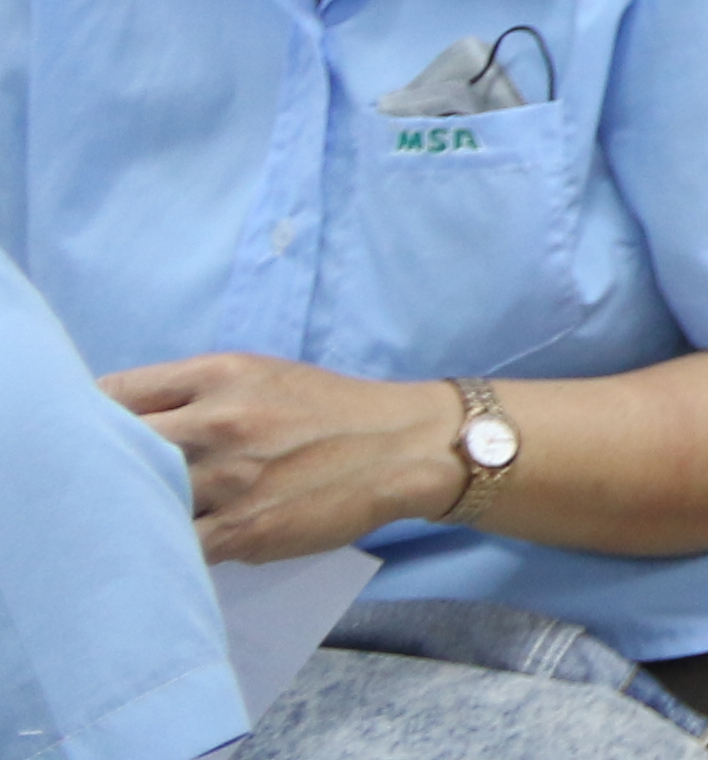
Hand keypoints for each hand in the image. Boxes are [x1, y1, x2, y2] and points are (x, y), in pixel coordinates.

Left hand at [102, 353, 462, 562]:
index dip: (94, 418)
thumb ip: (195, 393)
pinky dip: (168, 546)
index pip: (116, 392)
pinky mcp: (240, 530)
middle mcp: (217, 420)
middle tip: (114, 481)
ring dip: (137, 511)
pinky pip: (175, 545)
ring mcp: (227, 478)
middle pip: (119, 447)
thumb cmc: (329, 411)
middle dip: (109, 465)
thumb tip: (125, 425)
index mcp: (219, 373)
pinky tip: (178, 543)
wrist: (402, 448)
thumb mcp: (262, 376)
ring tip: (145, 517)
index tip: (94, 437)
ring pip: (140, 501)